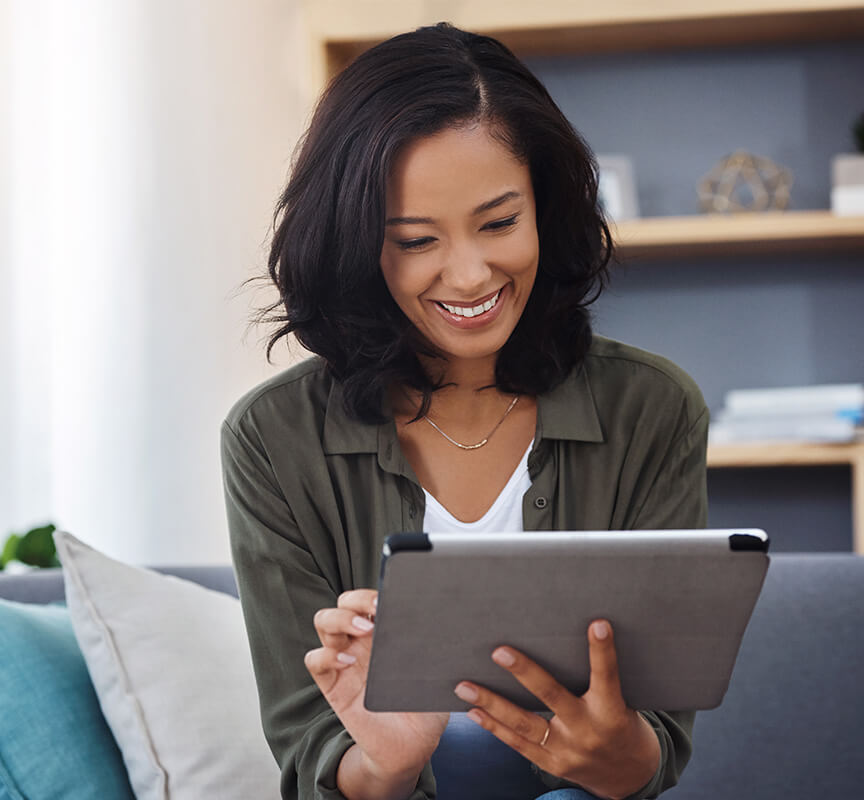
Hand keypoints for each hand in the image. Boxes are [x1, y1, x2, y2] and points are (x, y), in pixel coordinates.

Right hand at [304, 589, 448, 794]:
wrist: (413, 746)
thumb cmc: (425, 703)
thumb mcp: (434, 671)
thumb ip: (433, 648)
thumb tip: (444, 623)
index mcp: (383, 632)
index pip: (368, 598)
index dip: (374, 592)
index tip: (391, 596)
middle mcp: (360, 641)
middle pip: (343, 603)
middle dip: (357, 599)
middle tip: (378, 610)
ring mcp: (343, 660)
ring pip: (324, 621)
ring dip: (341, 619)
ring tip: (366, 630)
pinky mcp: (332, 685)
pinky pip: (315, 660)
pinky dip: (326, 655)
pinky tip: (348, 661)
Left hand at [453, 620, 660, 799]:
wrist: (630, 776)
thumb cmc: (622, 724)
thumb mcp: (621, 701)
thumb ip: (597, 679)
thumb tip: (569, 637)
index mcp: (611, 711)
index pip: (606, 675)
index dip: (602, 651)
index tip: (597, 624)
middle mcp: (587, 731)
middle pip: (552, 697)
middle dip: (525, 673)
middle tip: (499, 651)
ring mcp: (567, 751)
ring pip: (524, 724)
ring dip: (492, 703)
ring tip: (465, 686)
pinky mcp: (552, 765)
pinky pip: (518, 744)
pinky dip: (494, 727)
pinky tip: (473, 711)